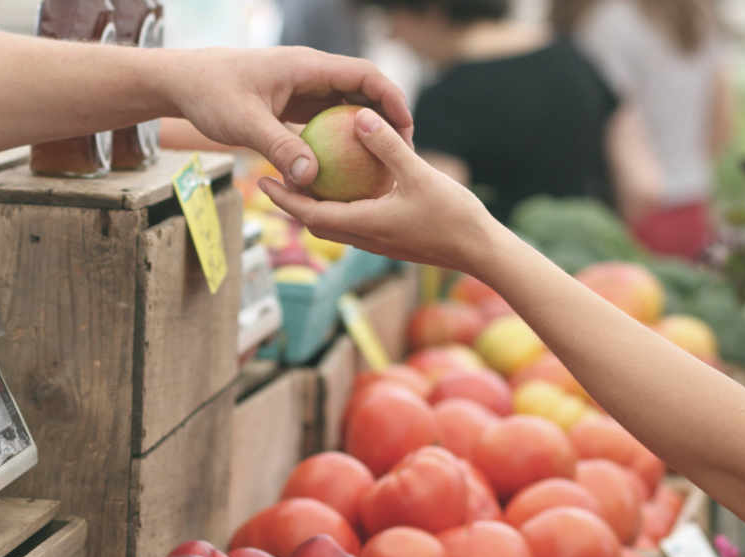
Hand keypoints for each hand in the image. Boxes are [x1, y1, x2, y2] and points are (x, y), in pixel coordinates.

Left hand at [163, 48, 413, 187]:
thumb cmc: (211, 94)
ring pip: (345, 106)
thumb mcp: (244, 124)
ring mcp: (302, 88)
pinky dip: (339, 140)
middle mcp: (310, 73)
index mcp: (307, 66)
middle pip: (362, 90)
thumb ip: (279, 148)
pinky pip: (325, 120)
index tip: (407, 127)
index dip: (391, 98)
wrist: (184, 82)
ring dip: (364, 131)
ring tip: (381, 164)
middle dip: (386, 117)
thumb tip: (311, 179)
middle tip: (403, 152)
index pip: (364, 75)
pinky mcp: (292, 104)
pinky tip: (346, 169)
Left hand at [258, 108, 499, 273]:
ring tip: (304, 180)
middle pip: (315, 223)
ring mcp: (378, 242)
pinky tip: (348, 186)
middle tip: (273, 178)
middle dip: (291, 203)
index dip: (284, 198)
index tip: (262, 181)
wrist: (481, 252)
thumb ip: (387, 146)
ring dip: (314, 207)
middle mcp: (365, 238)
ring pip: (335, 225)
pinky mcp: (391, 240)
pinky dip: (341, 207)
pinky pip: (355, 223)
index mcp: (364, 225)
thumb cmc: (453, 216)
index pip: (310, 214)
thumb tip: (358, 116)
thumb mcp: (419, 174)